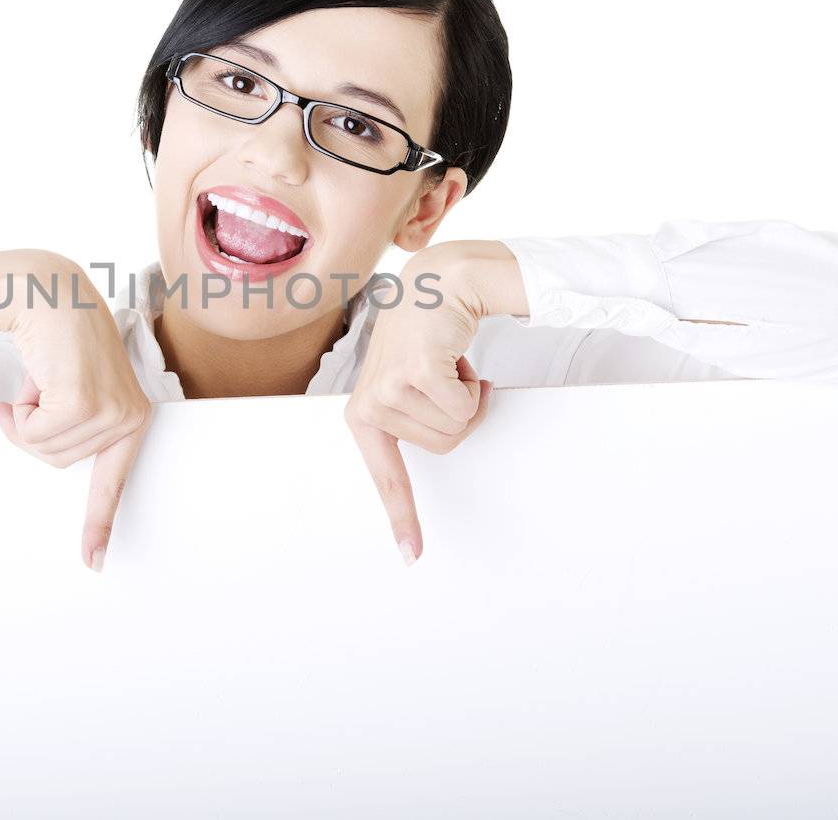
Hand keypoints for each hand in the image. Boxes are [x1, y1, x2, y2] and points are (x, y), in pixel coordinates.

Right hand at [0, 257, 151, 572]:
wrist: (50, 291)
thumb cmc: (56, 339)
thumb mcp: (69, 389)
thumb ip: (68, 424)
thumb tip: (39, 443)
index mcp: (132, 417)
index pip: (114, 479)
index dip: (99, 522)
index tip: (95, 562)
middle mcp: (131, 417)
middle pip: (60, 461)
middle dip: (32, 432)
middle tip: (29, 394)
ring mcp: (111, 411)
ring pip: (44, 448)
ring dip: (24, 417)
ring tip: (36, 379)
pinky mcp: (86, 402)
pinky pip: (34, 432)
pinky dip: (19, 409)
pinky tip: (31, 377)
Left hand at [343, 247, 497, 565]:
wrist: (439, 282)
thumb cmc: (428, 334)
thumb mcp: (408, 380)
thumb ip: (411, 414)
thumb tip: (440, 438)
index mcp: (365, 414)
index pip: (386, 475)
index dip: (402, 516)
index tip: (411, 555)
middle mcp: (368, 405)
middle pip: (442, 446)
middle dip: (458, 413)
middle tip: (447, 376)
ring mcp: (388, 390)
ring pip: (456, 428)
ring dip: (466, 394)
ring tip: (447, 362)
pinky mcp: (412, 375)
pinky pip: (464, 408)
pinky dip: (472, 383)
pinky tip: (454, 354)